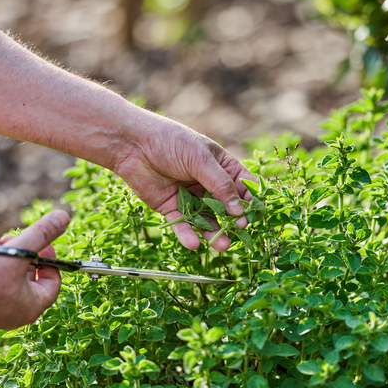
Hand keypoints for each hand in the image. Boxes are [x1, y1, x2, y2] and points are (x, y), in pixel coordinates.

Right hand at [0, 210, 69, 328]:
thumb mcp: (18, 251)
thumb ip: (42, 233)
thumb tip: (64, 217)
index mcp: (31, 307)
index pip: (53, 281)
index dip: (49, 257)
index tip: (39, 241)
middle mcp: (14, 313)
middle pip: (26, 274)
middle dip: (17, 249)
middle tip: (7, 238)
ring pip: (4, 272)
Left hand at [113, 115, 256, 251]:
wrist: (133, 144)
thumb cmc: (170, 142)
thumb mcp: (200, 159)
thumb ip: (220, 185)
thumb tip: (239, 210)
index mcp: (219, 165)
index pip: (241, 184)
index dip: (249, 199)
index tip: (254, 214)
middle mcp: (206, 182)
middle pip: (225, 206)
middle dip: (233, 220)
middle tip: (240, 232)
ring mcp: (189, 196)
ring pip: (205, 219)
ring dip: (214, 233)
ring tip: (223, 245)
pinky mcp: (170, 207)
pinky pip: (182, 224)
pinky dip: (188, 234)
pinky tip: (195, 244)